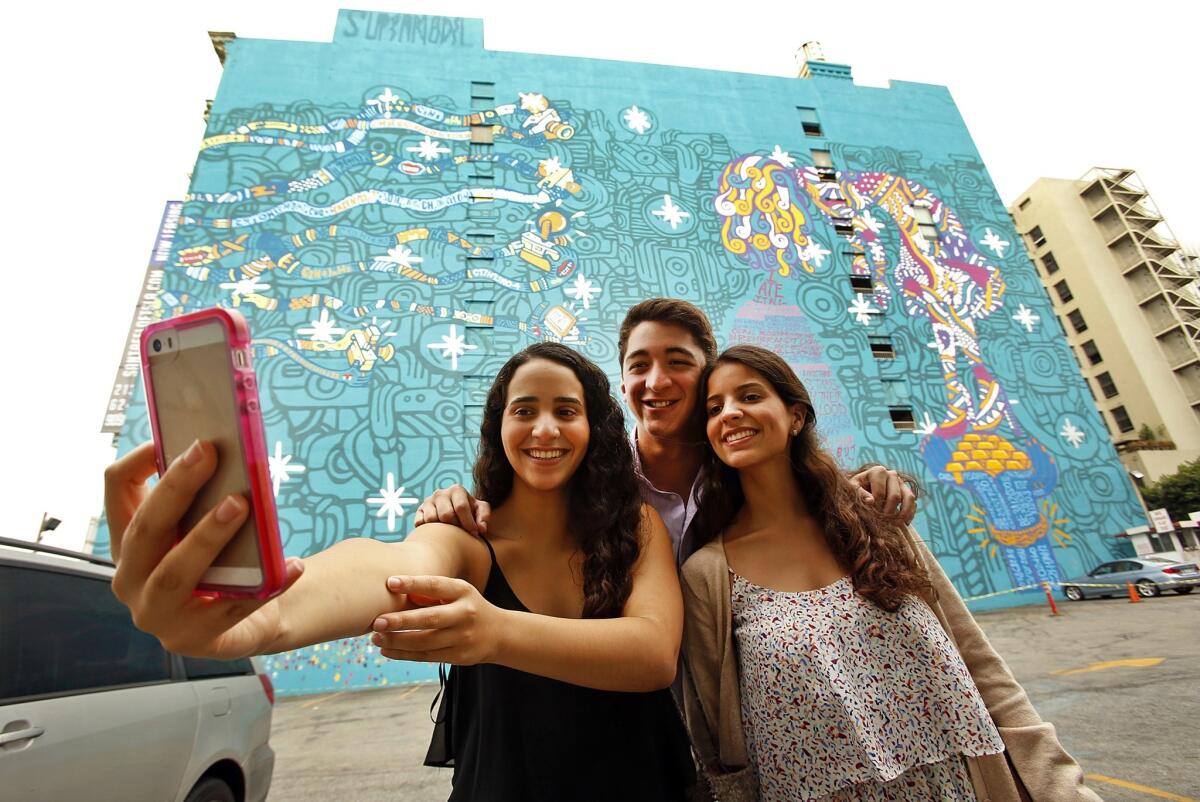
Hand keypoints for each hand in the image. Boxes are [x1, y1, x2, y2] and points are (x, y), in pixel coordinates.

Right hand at [105, 440, 303, 657]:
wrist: (244, 623)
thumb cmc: (220, 563)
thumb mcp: (199, 530)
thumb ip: (201, 499)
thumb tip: (221, 452)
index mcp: (129, 542)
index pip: (117, 490)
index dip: (140, 460)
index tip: (176, 436)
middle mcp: (131, 579)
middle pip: (146, 529)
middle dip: (177, 488)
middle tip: (208, 454)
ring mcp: (159, 614)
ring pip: (176, 573)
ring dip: (207, 535)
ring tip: (240, 505)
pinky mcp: (196, 638)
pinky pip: (235, 607)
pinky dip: (267, 583)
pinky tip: (292, 564)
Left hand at [371, 575, 501, 664]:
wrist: (498, 634)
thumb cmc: (467, 607)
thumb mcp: (457, 594)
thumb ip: (431, 594)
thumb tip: (395, 592)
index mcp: (463, 592)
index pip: (436, 585)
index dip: (413, 583)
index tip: (390, 582)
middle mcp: (465, 614)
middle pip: (430, 619)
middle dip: (401, 620)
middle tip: (377, 621)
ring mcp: (463, 638)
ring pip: (425, 642)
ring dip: (397, 641)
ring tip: (376, 637)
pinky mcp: (458, 656)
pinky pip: (426, 656)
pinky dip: (403, 654)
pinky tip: (386, 649)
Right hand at [413, 485, 490, 533]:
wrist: (452, 509)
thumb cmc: (469, 511)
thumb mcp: (480, 509)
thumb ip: (484, 516)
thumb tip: (481, 528)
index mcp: (457, 490)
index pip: (461, 507)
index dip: (468, 522)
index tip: (474, 533)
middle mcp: (440, 493)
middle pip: (446, 514)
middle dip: (455, 526)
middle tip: (461, 532)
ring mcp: (428, 501)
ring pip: (432, 519)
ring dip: (442, 528)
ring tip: (449, 530)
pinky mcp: (419, 510)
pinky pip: (420, 522)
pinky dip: (428, 528)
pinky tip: (437, 529)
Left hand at [850, 465, 916, 523]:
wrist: (864, 491)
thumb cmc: (857, 490)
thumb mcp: (853, 490)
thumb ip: (860, 494)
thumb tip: (871, 501)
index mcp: (878, 471)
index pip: (880, 492)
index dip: (876, 506)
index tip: (871, 514)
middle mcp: (892, 474)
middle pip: (895, 496)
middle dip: (888, 512)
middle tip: (881, 522)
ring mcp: (902, 483)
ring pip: (908, 498)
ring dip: (902, 514)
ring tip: (894, 525)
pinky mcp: (907, 491)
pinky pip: (913, 503)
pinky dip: (909, 514)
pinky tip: (904, 523)